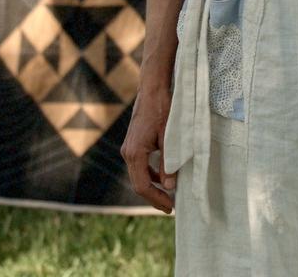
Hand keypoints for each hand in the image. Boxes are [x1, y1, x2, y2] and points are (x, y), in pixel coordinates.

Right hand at [123, 82, 176, 212]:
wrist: (152, 90)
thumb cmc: (163, 110)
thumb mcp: (169, 138)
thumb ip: (168, 163)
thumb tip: (170, 187)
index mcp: (134, 153)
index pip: (142, 185)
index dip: (156, 199)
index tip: (170, 208)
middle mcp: (127, 152)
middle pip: (138, 183)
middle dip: (154, 197)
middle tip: (170, 208)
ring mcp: (129, 148)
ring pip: (138, 175)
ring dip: (153, 187)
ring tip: (169, 196)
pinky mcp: (133, 144)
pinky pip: (140, 166)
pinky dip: (151, 175)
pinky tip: (164, 178)